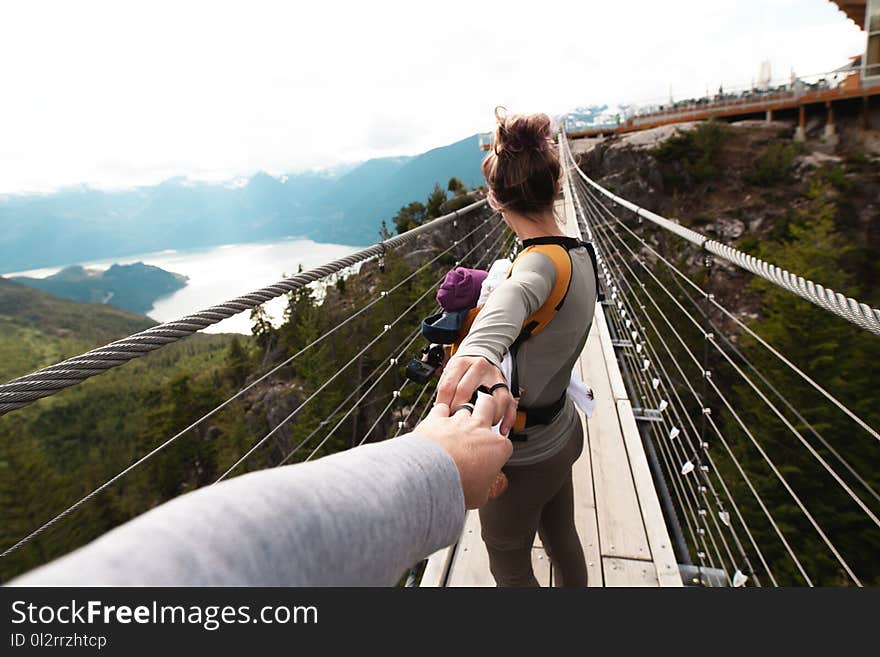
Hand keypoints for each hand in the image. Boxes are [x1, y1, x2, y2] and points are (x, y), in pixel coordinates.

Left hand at [413, 394, 512, 508]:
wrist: (430, 475)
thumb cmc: (457, 485)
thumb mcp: (480, 497)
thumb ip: (484, 489)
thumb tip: (480, 493)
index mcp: (496, 447)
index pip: (505, 444)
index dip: (497, 451)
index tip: (490, 460)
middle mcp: (479, 429)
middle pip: (489, 405)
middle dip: (487, 408)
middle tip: (481, 421)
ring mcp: (458, 422)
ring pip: (465, 405)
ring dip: (461, 415)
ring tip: (455, 429)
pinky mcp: (436, 419)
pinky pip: (441, 408)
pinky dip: (439, 414)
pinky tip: (438, 423)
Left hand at [436, 355, 517, 435]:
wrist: (482, 354)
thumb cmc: (464, 368)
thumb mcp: (452, 371)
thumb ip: (446, 388)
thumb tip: (439, 411)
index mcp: (461, 363)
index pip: (448, 386)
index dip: (443, 404)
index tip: (442, 416)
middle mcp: (479, 367)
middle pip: (466, 391)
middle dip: (459, 411)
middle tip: (456, 424)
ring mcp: (494, 377)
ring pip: (492, 398)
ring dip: (486, 416)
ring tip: (480, 426)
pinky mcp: (506, 386)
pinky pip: (510, 403)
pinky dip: (507, 418)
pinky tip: (502, 429)